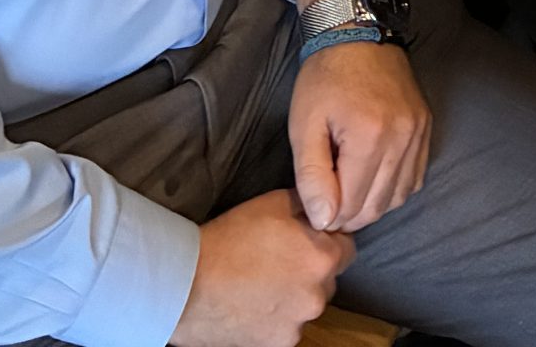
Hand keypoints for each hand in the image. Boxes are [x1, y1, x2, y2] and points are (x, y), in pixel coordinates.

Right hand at [169, 190, 352, 346]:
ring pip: (307, 304)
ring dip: (295, 295)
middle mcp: (319, 296)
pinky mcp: (277, 345)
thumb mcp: (277, 202)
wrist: (188, 284)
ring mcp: (298, 325)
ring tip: (263, 282)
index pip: (347, 247)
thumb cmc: (233, 237)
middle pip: (328, 278)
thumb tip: (324, 209)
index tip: (307, 239)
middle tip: (281, 259)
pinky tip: (255, 303)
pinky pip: (287, 327)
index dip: (328, 240)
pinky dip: (277, 318)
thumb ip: (310, 206)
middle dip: (312, 268)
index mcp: (324, 258)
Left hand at [288, 39, 430, 234]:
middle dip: (350, 214)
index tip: (315, 202)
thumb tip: (324, 221)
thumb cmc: (324, 80)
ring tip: (350, 188)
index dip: (329, 214)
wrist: (357, 33)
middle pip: (377, 206)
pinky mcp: (426, 126)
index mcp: (369, 137)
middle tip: (329, 199)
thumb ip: (311, 177)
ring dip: (373, 204)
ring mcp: (419, 131)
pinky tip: (375, 177)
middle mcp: (402, 137)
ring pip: (399, 196)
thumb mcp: (303, 126)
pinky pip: (415, 177)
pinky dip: (394, 188)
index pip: (352, 206)